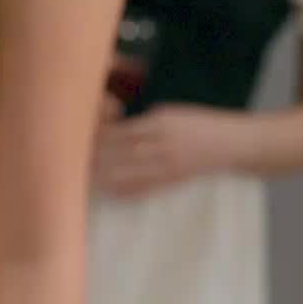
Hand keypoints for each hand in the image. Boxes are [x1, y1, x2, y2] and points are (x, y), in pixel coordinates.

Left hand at [93, 103, 239, 198]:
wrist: (231, 145)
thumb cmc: (198, 122)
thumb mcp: (171, 112)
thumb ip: (143, 121)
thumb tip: (112, 130)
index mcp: (160, 123)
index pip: (120, 132)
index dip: (98, 138)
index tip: (79, 138)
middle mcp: (161, 146)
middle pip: (118, 155)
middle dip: (94, 158)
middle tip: (71, 159)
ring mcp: (166, 167)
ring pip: (126, 175)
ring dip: (102, 176)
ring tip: (83, 175)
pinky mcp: (171, 182)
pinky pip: (142, 190)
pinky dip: (121, 191)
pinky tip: (106, 190)